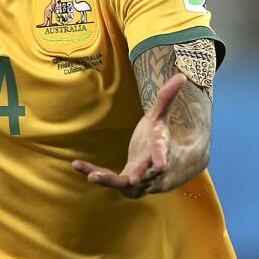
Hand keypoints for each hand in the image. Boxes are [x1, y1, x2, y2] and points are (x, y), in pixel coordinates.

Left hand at [71, 73, 186, 198]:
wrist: (162, 164)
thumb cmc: (158, 136)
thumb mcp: (160, 116)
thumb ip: (167, 98)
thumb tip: (182, 75)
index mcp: (159, 151)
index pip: (162, 154)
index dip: (161, 158)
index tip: (162, 165)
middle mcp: (150, 169)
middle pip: (143, 175)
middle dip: (135, 178)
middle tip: (129, 181)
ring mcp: (137, 179)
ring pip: (123, 183)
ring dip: (107, 180)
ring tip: (91, 176)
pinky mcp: (123, 182)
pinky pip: (108, 180)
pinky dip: (92, 172)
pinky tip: (76, 165)